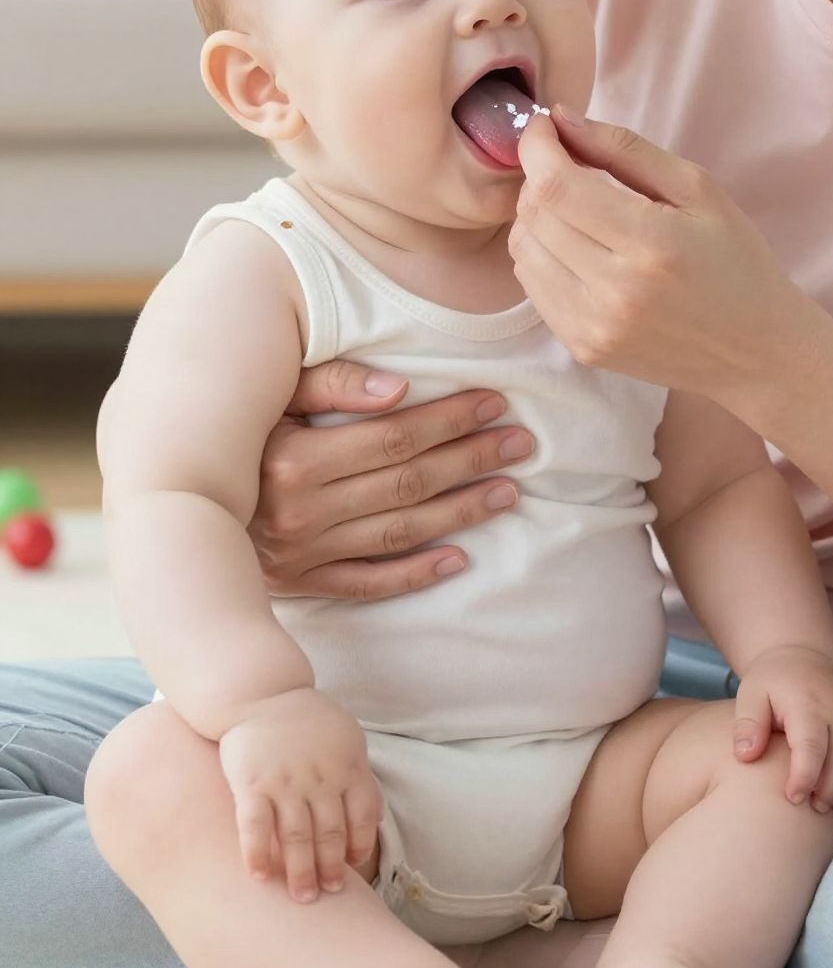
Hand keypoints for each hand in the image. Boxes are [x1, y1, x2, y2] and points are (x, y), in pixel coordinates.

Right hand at [218, 687, 382, 899]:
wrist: (261, 692)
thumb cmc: (307, 720)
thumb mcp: (346, 737)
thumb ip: (358, 774)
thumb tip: (372, 817)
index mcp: (346, 765)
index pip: (362, 815)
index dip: (360, 845)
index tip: (353, 865)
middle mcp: (318, 777)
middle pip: (330, 833)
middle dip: (332, 869)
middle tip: (330, 893)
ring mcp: (284, 782)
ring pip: (296, 837)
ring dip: (301, 871)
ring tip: (303, 897)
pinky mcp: (251, 784)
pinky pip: (254, 826)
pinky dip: (258, 854)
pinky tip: (260, 877)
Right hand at [251, 364, 533, 601]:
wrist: (176, 506)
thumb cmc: (233, 432)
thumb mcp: (269, 394)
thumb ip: (328, 382)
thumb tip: (397, 388)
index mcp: (292, 459)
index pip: (393, 437)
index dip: (449, 419)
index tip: (495, 402)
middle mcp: (300, 512)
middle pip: (407, 484)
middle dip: (470, 459)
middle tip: (521, 442)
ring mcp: (304, 555)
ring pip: (400, 533)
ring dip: (461, 511)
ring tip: (508, 490)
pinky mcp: (305, 585)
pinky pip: (371, 584)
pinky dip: (417, 574)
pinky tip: (461, 557)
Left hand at [510, 109, 810, 409]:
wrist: (755, 351)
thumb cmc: (735, 260)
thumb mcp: (698, 189)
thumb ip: (624, 148)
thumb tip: (562, 119)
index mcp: (652, 244)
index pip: (556, 186)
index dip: (537, 147)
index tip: (545, 127)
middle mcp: (616, 291)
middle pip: (534, 214)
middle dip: (539, 176)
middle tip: (570, 165)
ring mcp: (594, 327)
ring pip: (523, 249)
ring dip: (536, 215)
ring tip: (575, 207)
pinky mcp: (583, 348)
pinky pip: (532, 286)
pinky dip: (542, 254)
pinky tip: (576, 246)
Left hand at [731, 645, 832, 820]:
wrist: (802, 658)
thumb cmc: (772, 683)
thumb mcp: (750, 695)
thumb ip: (746, 725)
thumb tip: (746, 756)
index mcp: (808, 704)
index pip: (812, 747)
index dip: (804, 778)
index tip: (792, 799)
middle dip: (830, 793)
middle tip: (813, 810)